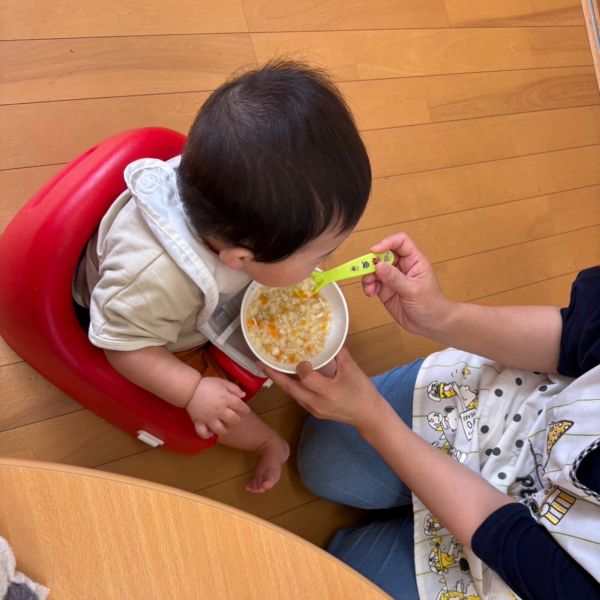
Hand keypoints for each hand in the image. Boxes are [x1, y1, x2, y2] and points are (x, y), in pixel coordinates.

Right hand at [186, 377, 249, 438]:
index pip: (240, 406)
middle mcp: (219, 410)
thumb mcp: (222, 382)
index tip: (246, 410)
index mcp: (226, 399)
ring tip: (225, 428)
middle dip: (236, 421)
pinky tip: (211, 434)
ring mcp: (209, 418)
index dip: (245, 409)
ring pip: (220, 430)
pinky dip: (208, 435)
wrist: (189, 388)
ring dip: (225, 431)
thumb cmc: (207, 384)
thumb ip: (234, 388)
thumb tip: (243, 395)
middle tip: (235, 419)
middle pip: (233, 420)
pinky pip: (203, 433)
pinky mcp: (199, 422)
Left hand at [260, 348, 386, 431]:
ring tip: (269, 367)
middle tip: (260, 362)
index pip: (306, 378)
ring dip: (281, 381)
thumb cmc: (363, 391)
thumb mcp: (353, 370)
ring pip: (292, 393)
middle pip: (290, 389)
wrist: (368, 416)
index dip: (302, 367)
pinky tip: (288, 376)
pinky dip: (291, 386)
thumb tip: (327, 338)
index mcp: (329, 392)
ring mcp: (314, 410)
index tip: (304, 359)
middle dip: (274, 375)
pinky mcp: (314, 412)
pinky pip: (298, 397)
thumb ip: (339, 354)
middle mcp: (317, 403)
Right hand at [362, 232, 451, 336]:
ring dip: (368, 275)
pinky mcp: (386, 290)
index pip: (400, 242)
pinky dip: (368, 286)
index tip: (375, 251)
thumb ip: (395, 278)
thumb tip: (378, 265)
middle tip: (365, 270)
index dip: (387, 242)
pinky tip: (370, 293)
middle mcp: (402, 267)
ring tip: (369, 286)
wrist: (432, 324)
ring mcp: (393, 278)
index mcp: (414, 260)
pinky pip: (372, 283)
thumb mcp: (413, 290)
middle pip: (383, 255)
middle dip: (372, 261)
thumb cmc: (431, 304)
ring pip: (375, 269)